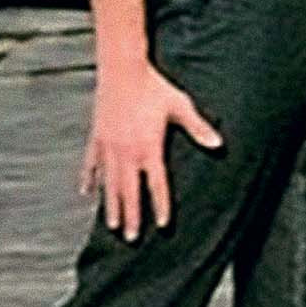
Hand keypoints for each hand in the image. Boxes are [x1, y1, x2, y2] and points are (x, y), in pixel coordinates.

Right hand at [79, 60, 221, 239]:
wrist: (122, 68)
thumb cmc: (153, 86)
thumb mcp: (179, 106)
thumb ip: (198, 127)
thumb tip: (219, 145)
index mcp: (149, 147)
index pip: (156, 185)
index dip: (160, 206)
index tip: (162, 225)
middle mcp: (127, 152)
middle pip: (129, 192)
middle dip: (132, 216)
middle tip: (131, 238)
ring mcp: (109, 146)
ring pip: (109, 183)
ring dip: (112, 206)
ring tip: (112, 225)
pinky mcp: (97, 137)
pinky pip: (91, 164)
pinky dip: (89, 179)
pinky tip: (86, 193)